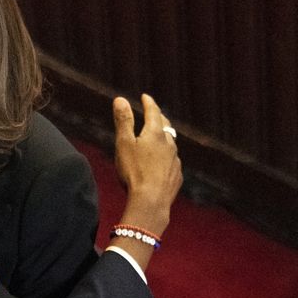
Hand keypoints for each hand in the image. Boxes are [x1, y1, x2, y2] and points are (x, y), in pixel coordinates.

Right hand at [113, 94, 181, 236]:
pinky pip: (172, 161)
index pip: (153, 112)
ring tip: (158, 138)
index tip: (145, 97)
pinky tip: (162, 162)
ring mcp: (175, 160)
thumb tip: (120, 99)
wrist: (151, 200)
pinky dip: (167, 156)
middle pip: (165, 126)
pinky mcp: (176, 175)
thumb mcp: (123, 144)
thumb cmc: (134, 171)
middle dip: (159, 118)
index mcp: (155, 134)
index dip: (149, 103)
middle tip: (153, 113)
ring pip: (171, 144)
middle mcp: (169, 144)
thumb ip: (123, 121)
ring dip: (164, 138)